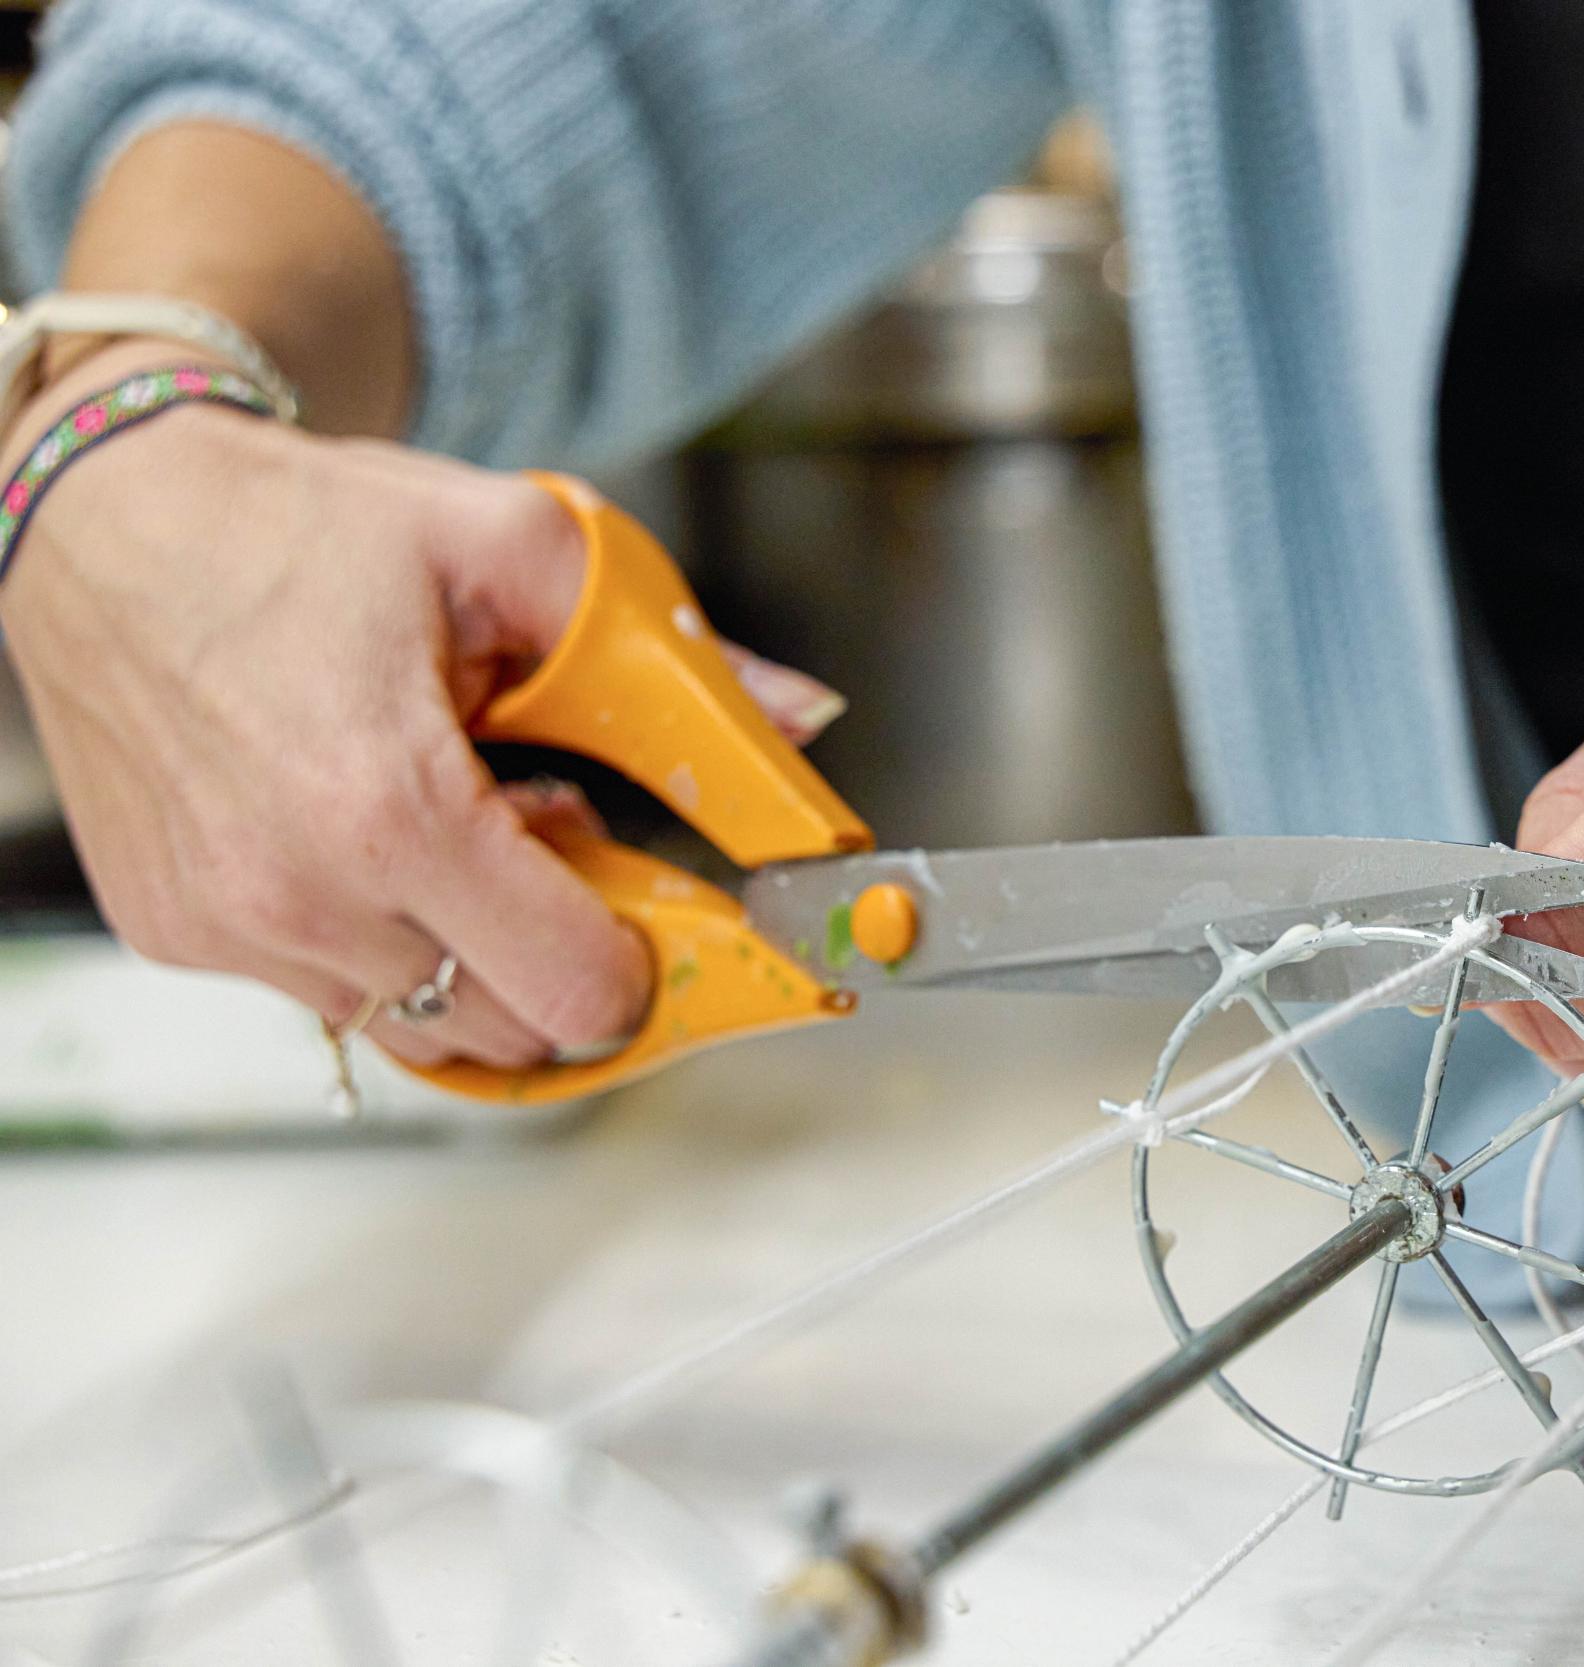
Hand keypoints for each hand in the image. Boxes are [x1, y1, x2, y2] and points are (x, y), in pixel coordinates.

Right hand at [0, 342, 841, 1070]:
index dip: (640, 962)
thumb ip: (674, 656)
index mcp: (390, 810)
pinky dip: (380, 939)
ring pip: (419, 1023)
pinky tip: (373, 831)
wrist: (104, 514)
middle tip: (551, 833)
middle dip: (558, 954)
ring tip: (456, 820)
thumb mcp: (514, 549)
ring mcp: (224, 928)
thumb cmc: (301, 526)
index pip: (572, 992)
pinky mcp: (174, 932)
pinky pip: (328, 992)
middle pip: (505, 1030)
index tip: (657, 910)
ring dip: (469, 950)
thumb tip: (804, 718)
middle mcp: (295, 895)